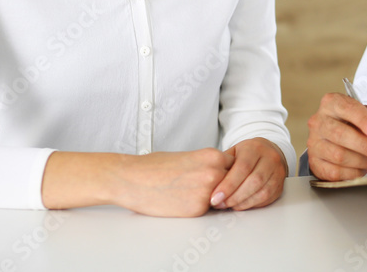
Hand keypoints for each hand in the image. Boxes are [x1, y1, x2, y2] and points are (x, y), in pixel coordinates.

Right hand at [109, 148, 234, 216]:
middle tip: (207, 187)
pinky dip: (198, 207)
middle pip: (233, 181)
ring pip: (222, 197)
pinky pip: (207, 209)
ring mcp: (207, 193)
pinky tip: (182, 201)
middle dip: (224, 185)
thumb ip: (208, 164)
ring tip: (191, 193)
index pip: (234, 165)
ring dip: (214, 197)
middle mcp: (214, 173)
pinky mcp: (198, 210)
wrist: (132, 179)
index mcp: (212, 156)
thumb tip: (221, 172)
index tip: (219, 175)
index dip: (227, 171)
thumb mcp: (189, 156)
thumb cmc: (155, 166)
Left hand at [209, 138, 287, 209]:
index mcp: (255, 148)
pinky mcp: (281, 185)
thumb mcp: (233, 152)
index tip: (215, 197)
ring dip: (243, 202)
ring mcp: (278, 172)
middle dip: (234, 196)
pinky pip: (267, 199)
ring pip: (262, 192)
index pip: (243, 168)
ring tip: (229, 205)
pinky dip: (252, 205)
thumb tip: (208, 183)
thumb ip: (223, 165)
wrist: (268, 151)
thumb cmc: (246, 154)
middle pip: (254, 181)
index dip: (228, 185)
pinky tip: (240, 205)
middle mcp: (270, 158)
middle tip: (220, 204)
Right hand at [307, 92, 366, 180]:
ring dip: (363, 162)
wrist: (336, 137)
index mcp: (331, 103)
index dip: (364, 121)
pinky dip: (353, 173)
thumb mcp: (366, 112)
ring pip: (339, 156)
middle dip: (366, 146)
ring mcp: (314, 143)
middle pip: (341, 135)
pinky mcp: (314, 162)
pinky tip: (363, 168)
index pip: (347, 109)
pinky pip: (335, 172)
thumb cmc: (352, 122)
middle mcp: (318, 121)